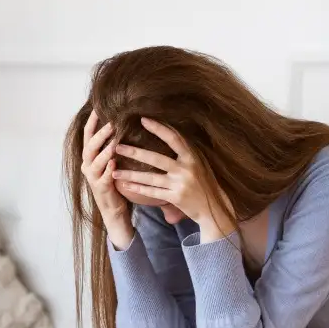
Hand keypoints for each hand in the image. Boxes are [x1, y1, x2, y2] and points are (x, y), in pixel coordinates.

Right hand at [81, 109, 134, 250]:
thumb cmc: (115, 181)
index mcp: (89, 157)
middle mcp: (88, 165)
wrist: (113, 209)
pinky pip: (102, 178)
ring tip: (115, 141)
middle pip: (90, 146)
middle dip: (100, 134)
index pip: (88, 135)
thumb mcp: (111, 160)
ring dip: (104, 150)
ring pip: (94, 161)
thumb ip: (112, 145)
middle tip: (112, 124)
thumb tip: (121, 122)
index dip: (92, 121)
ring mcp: (92, 178)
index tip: (98, 107)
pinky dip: (107, 170)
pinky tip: (114, 163)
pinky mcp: (100, 189)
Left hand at [112, 118, 235, 241]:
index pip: (173, 138)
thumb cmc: (204, 182)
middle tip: (117, 146)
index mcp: (192, 156)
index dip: (158, 128)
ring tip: (114, 172)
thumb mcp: (199, 162)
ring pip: (150, 178)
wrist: (214, 207)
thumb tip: (167, 131)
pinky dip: (139, 190)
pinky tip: (126, 187)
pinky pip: (153, 192)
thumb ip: (185, 150)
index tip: (143, 120)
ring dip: (130, 175)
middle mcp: (186, 169)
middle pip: (156, 158)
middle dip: (134, 152)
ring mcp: (180, 184)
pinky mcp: (175, 198)